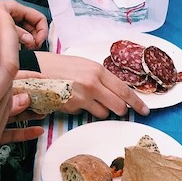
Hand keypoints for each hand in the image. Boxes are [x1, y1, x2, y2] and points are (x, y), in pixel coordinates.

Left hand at [0, 0, 48, 48]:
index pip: (39, 18)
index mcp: (15, 8)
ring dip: (29, 41)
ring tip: (24, 50)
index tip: (38, 43)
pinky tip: (15, 49)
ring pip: (27, 32)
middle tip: (31, 49)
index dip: (42, 30)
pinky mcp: (2, 29)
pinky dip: (20, 42)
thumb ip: (16, 32)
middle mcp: (14, 14)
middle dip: (36, 37)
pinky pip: (17, 35)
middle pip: (34, 25)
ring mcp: (8, 21)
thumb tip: (31, 41)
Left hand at [1, 71, 45, 143]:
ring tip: (44, 114)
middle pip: (15, 97)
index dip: (30, 77)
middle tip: (48, 99)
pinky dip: (23, 133)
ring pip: (14, 115)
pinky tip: (37, 131)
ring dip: (30, 114)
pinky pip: (10, 133)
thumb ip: (9, 103)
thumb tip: (26, 99)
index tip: (45, 79)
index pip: (13, 79)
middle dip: (32, 97)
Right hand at [34, 51, 148, 116]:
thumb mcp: (86, 66)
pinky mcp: (71, 107)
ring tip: (87, 99)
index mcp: (98, 70)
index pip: (124, 90)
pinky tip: (74, 99)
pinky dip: (83, 110)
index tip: (145, 110)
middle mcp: (92, 84)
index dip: (137, 103)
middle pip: (118, 106)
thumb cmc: (62, 67)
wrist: (36, 69)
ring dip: (100, 110)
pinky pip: (86, 114)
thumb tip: (119, 94)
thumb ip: (103, 78)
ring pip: (103, 113)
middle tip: (117, 109)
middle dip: (120, 110)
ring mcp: (82, 97)